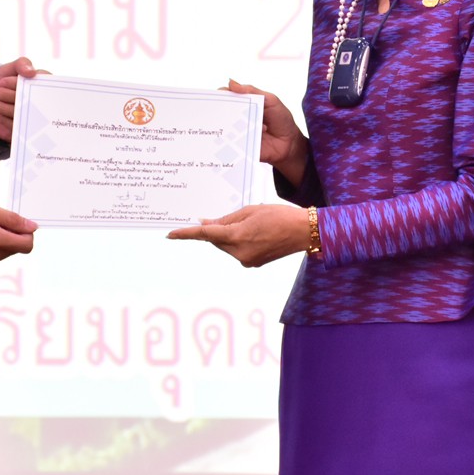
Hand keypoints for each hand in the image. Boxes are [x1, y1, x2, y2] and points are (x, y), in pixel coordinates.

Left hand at [0, 56, 46, 141]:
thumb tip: (32, 72)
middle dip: (9, 95)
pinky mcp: (27, 130)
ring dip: (4, 107)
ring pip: (23, 114)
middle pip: (30, 100)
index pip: (38, 84)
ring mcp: (35, 117)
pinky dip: (4, 119)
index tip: (2, 81)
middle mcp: (43, 102)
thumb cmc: (4, 82)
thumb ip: (21, 64)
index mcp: (43, 85)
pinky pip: (18, 127)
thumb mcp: (10, 68)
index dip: (18, 84)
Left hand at [166, 204, 310, 267]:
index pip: (205, 235)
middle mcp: (239, 253)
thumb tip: (205, 224)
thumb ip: (225, 219)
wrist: (303, 232)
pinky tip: (255, 232)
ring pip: (226, 246)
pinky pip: (236, 251)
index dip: (186, 234)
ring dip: (229, 235)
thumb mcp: (250, 211)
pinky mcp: (252, 264)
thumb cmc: (278, 216)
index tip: (170, 234)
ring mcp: (246, 261)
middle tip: (235, 217)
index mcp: (237, 237)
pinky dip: (238, 241)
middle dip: (217, 229)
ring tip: (253, 223)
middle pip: (216, 240)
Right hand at [225, 80, 308, 186]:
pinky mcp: (239, 146)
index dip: (221, 94)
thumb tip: (231, 82)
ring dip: (222, 126)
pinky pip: (229, 144)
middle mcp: (239, 117)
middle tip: (217, 110)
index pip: (228, 96)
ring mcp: (238, 132)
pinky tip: (231, 140)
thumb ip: (253, 91)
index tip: (218, 94)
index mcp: (245, 104)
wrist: (290, 144)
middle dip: (218, 110)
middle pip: (222, 111)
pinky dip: (227, 142)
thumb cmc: (281, 119)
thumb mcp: (271, 100)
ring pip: (223, 128)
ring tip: (226, 125)